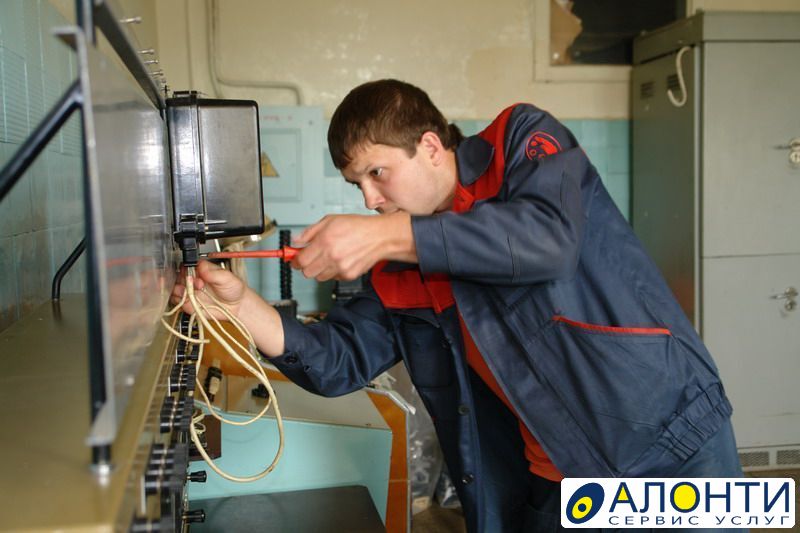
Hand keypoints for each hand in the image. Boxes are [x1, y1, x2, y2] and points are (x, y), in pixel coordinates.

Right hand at [170, 260, 247, 318]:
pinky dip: (178, 301)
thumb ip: (214, 272)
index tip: (195, 276)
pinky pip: (176, 301)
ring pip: (174, 289)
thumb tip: (202, 266)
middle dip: (183, 281)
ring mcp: (189, 291)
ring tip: (190, 293)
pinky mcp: (188, 303)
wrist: (236, 306)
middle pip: (177, 277)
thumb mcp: (227, 277)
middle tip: (196, 285)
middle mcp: (192, 280)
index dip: (188, 270)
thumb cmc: (233, 289)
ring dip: (178, 291)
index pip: (186, 265)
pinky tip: (187, 300)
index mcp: (200, 270)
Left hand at [291, 212, 416, 280]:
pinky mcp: (349, 275)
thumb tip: (296, 241)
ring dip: (319, 270)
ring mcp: (341, 268)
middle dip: (306, 266)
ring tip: (327, 258)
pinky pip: (333, 278)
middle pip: (307, 272)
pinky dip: (333, 271)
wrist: (379, 236)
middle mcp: (332, 256)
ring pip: (319, 278)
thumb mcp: (330, 220)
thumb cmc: (357, 226)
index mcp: (325, 241)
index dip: (295, 260)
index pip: (301, 260)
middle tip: (310, 258)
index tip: (295, 258)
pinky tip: (339, 260)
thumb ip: (310, 232)